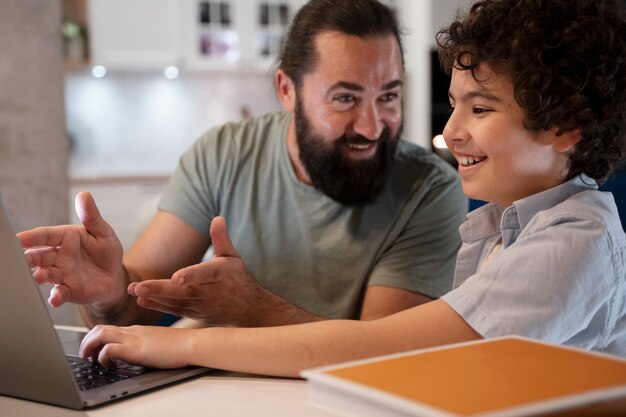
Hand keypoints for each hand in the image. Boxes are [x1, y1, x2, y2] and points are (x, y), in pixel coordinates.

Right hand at [17, 192, 125, 307]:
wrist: (115, 276)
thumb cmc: (106, 251)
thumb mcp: (103, 232)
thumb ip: (92, 216)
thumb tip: (84, 195)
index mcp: (65, 238)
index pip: (45, 235)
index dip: (31, 237)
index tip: (18, 238)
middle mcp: (59, 257)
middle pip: (39, 256)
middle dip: (29, 258)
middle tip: (23, 259)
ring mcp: (62, 274)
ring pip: (46, 274)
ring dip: (41, 276)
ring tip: (39, 276)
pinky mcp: (69, 290)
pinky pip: (60, 293)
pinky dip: (56, 296)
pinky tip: (56, 298)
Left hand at [80, 325, 191, 367]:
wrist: (191, 343)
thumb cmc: (180, 345)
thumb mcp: (157, 343)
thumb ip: (145, 346)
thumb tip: (138, 356)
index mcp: (136, 330)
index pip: (109, 329)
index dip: (95, 339)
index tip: (94, 351)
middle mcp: (131, 331)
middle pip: (99, 329)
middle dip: (87, 342)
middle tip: (86, 355)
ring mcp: (133, 338)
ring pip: (99, 335)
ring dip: (89, 347)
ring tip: (90, 359)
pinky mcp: (135, 349)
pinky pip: (109, 349)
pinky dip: (102, 357)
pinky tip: (107, 365)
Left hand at [127, 216, 271, 326]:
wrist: (250, 309)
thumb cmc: (239, 278)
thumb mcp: (233, 256)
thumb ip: (221, 238)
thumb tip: (217, 218)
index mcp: (221, 273)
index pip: (205, 273)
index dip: (191, 275)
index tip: (176, 277)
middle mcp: (211, 291)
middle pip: (185, 291)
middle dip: (160, 289)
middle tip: (138, 286)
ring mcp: (203, 305)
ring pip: (177, 302)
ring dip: (155, 297)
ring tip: (134, 291)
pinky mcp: (196, 314)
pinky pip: (175, 310)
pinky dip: (159, 306)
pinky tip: (142, 300)